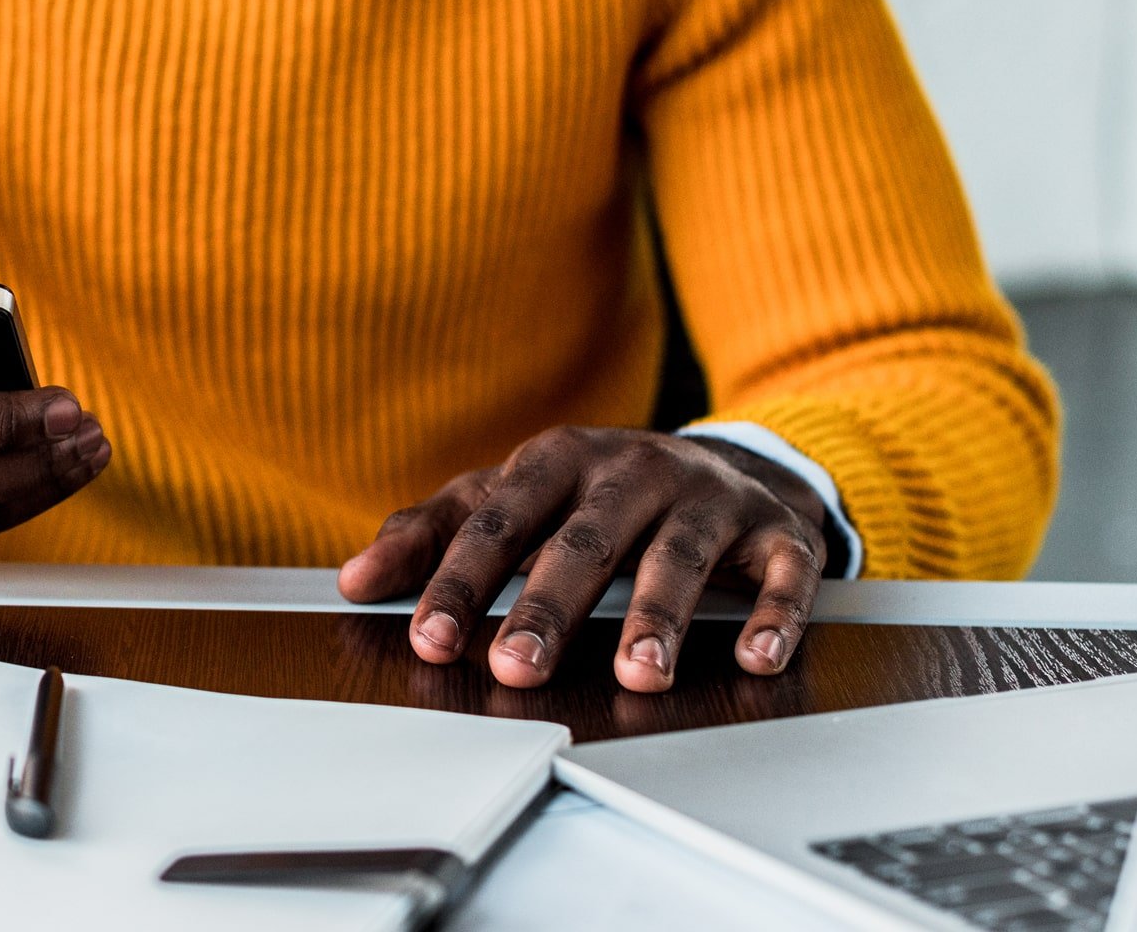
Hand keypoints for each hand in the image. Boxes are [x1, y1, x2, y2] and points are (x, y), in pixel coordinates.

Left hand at [337, 427, 826, 692]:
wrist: (730, 464)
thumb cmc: (597, 494)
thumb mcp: (514, 497)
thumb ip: (435, 532)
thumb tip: (356, 580)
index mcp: (558, 460)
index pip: (500, 519)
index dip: (463, 579)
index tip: (430, 636)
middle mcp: (632, 471)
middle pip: (584, 541)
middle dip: (548, 608)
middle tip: (516, 668)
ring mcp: (707, 498)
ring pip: (679, 556)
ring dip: (658, 616)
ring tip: (637, 674)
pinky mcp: (777, 532)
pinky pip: (780, 574)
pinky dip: (772, 615)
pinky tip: (753, 658)